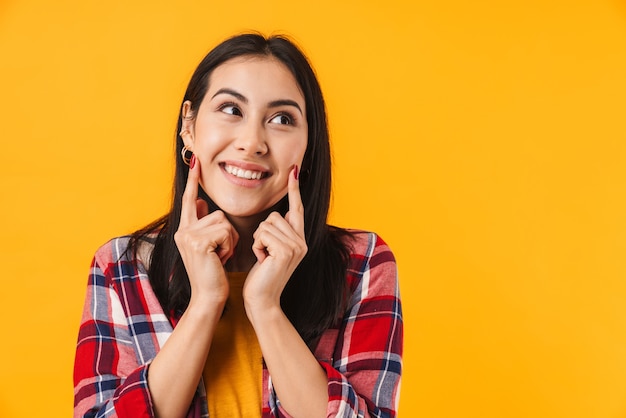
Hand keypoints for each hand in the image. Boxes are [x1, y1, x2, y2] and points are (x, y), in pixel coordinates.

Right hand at [174, 156, 237, 304]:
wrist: (209, 297)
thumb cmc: (213, 273)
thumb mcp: (209, 245)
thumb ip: (204, 223)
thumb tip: (201, 200)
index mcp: (185, 229)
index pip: (190, 199)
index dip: (192, 180)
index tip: (195, 159)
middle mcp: (182, 230)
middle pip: (216, 213)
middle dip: (227, 234)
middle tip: (220, 254)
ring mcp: (188, 235)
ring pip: (223, 221)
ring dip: (230, 240)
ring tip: (220, 257)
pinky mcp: (198, 241)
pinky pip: (225, 231)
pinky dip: (229, 246)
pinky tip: (220, 259)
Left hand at [243, 165, 306, 311]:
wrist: (262, 301)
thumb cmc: (262, 277)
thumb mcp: (271, 251)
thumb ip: (278, 233)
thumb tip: (282, 214)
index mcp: (299, 240)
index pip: (297, 209)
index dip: (295, 190)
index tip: (294, 170)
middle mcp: (302, 241)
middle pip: (275, 215)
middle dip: (261, 232)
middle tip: (263, 253)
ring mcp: (296, 246)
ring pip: (267, 223)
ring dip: (258, 240)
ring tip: (263, 258)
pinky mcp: (286, 251)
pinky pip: (263, 233)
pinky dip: (257, 246)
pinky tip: (262, 261)